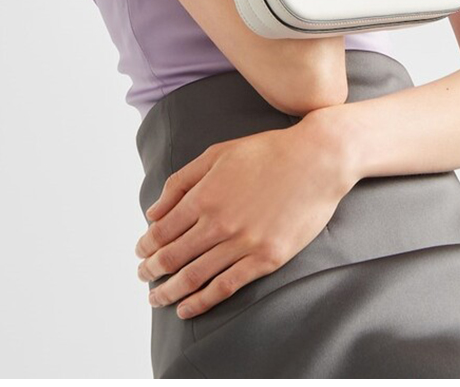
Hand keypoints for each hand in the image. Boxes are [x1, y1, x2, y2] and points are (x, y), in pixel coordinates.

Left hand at [134, 115, 355, 318]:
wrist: (318, 159)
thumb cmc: (269, 152)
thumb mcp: (218, 154)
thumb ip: (181, 182)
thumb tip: (153, 212)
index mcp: (205, 195)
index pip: (162, 231)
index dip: (146, 246)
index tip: (140, 252)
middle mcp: (220, 223)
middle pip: (173, 257)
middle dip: (151, 271)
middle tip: (143, 276)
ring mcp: (244, 243)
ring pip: (195, 277)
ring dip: (170, 291)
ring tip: (157, 298)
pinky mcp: (267, 258)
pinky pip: (226, 287)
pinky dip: (201, 302)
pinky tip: (187, 308)